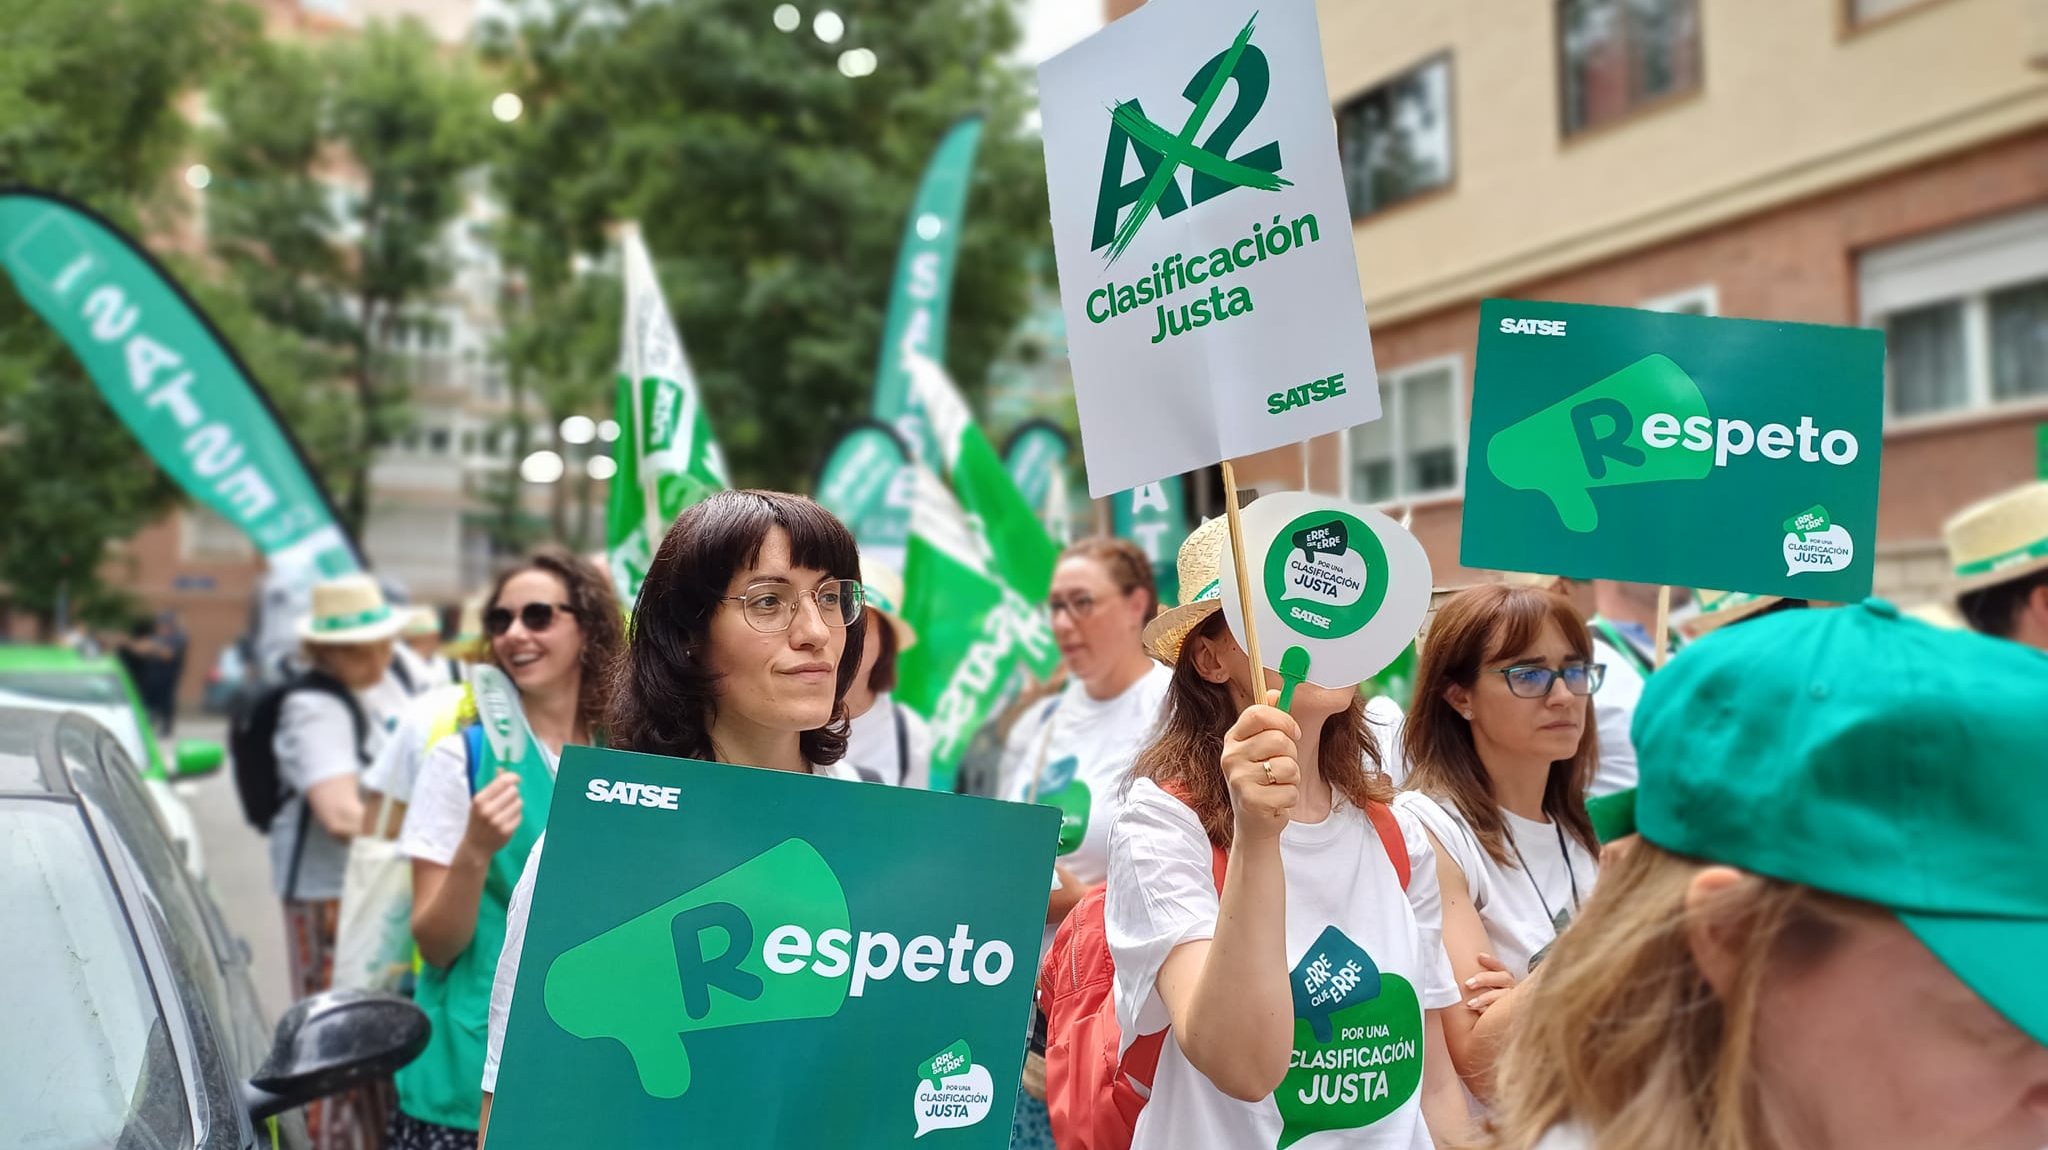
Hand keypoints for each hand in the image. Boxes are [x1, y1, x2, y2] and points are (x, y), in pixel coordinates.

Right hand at [460, 771, 522, 860]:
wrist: (476, 846)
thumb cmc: (478, 820)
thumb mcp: (480, 802)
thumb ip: (492, 786)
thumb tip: (501, 769)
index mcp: (479, 800)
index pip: (503, 782)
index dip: (513, 777)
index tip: (516, 779)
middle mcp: (487, 810)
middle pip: (513, 791)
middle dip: (513, 793)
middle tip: (507, 799)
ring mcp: (497, 821)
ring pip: (519, 803)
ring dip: (515, 804)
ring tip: (506, 810)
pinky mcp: (506, 831)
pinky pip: (520, 816)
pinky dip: (516, 816)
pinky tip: (507, 820)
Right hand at [1222, 690, 1300, 842]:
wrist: (1253, 822)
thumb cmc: (1261, 780)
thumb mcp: (1261, 748)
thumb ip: (1269, 720)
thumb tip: (1275, 693)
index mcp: (1234, 738)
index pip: (1258, 713)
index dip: (1284, 720)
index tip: (1294, 732)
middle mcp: (1231, 756)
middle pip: (1279, 739)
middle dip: (1292, 754)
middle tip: (1281, 768)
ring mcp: (1238, 779)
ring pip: (1288, 766)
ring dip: (1293, 778)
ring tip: (1278, 785)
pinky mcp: (1251, 801)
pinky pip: (1290, 791)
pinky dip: (1290, 798)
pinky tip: (1276, 801)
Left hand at [1464, 953, 1516, 1013]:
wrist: (1502, 1029)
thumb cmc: (1488, 1001)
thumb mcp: (1486, 987)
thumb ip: (1479, 979)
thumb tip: (1465, 964)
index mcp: (1506, 979)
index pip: (1501, 966)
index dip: (1492, 961)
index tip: (1479, 956)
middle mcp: (1512, 988)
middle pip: (1504, 978)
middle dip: (1485, 979)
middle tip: (1468, 984)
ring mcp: (1513, 1001)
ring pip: (1503, 996)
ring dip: (1486, 998)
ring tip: (1470, 1004)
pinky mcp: (1512, 1014)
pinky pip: (1504, 1012)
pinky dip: (1491, 1011)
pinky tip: (1479, 1013)